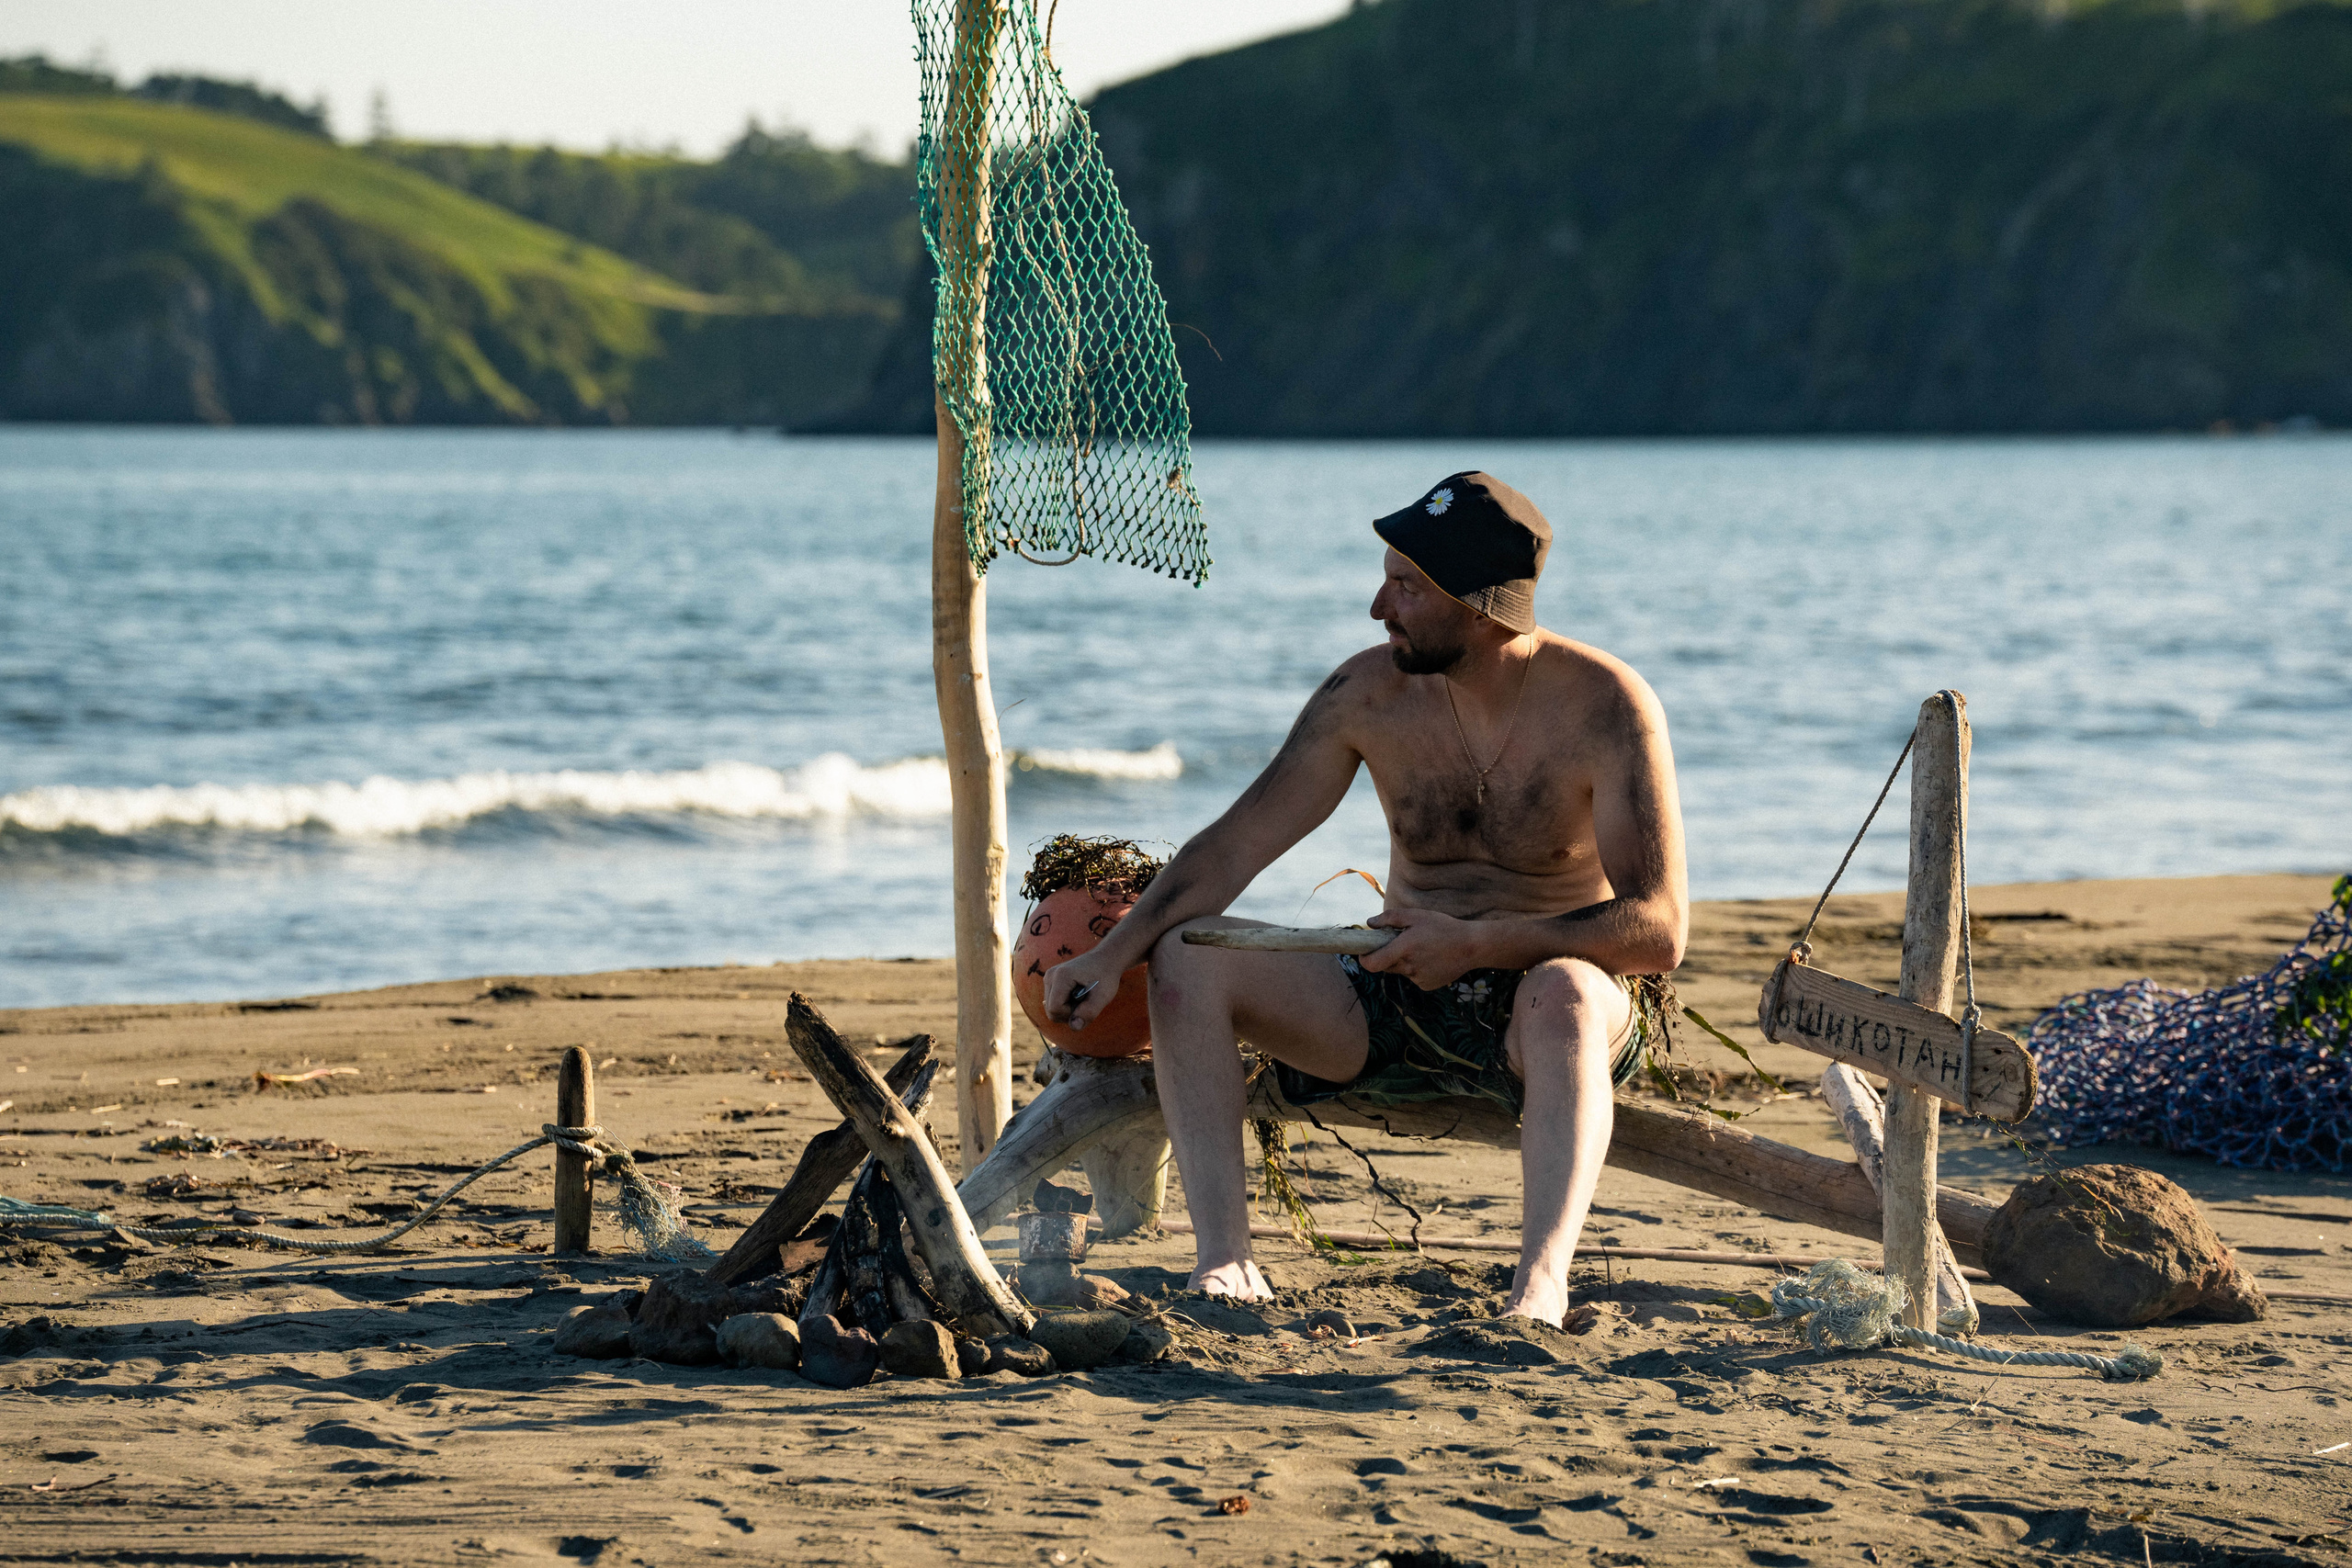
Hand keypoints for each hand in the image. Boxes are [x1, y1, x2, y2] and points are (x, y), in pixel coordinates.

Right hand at [1043, 950, 1124, 1031]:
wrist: (1105, 959)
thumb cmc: (1106, 977)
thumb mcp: (1103, 996)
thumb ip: (1089, 1012)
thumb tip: (1074, 1027)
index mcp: (1061, 976)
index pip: (1055, 1009)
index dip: (1070, 1014)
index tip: (1086, 1005)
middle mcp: (1050, 976)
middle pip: (1051, 1011)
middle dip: (1069, 1013)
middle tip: (1086, 1001)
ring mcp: (1048, 978)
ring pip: (1051, 1009)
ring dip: (1068, 1009)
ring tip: (1083, 997)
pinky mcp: (1050, 981)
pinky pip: (1053, 1003)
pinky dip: (1065, 1005)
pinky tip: (1077, 995)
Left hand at [1357, 907, 1488, 990]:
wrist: (1472, 946)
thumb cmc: (1443, 927)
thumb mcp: (1417, 915)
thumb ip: (1390, 918)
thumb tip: (1370, 923)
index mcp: (1403, 949)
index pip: (1371, 964)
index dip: (1364, 959)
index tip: (1365, 951)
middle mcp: (1409, 967)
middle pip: (1385, 966)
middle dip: (1387, 955)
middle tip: (1399, 942)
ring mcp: (1418, 979)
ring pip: (1401, 971)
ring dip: (1404, 961)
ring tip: (1422, 948)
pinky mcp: (1427, 985)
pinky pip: (1414, 977)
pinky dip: (1417, 968)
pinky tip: (1431, 958)